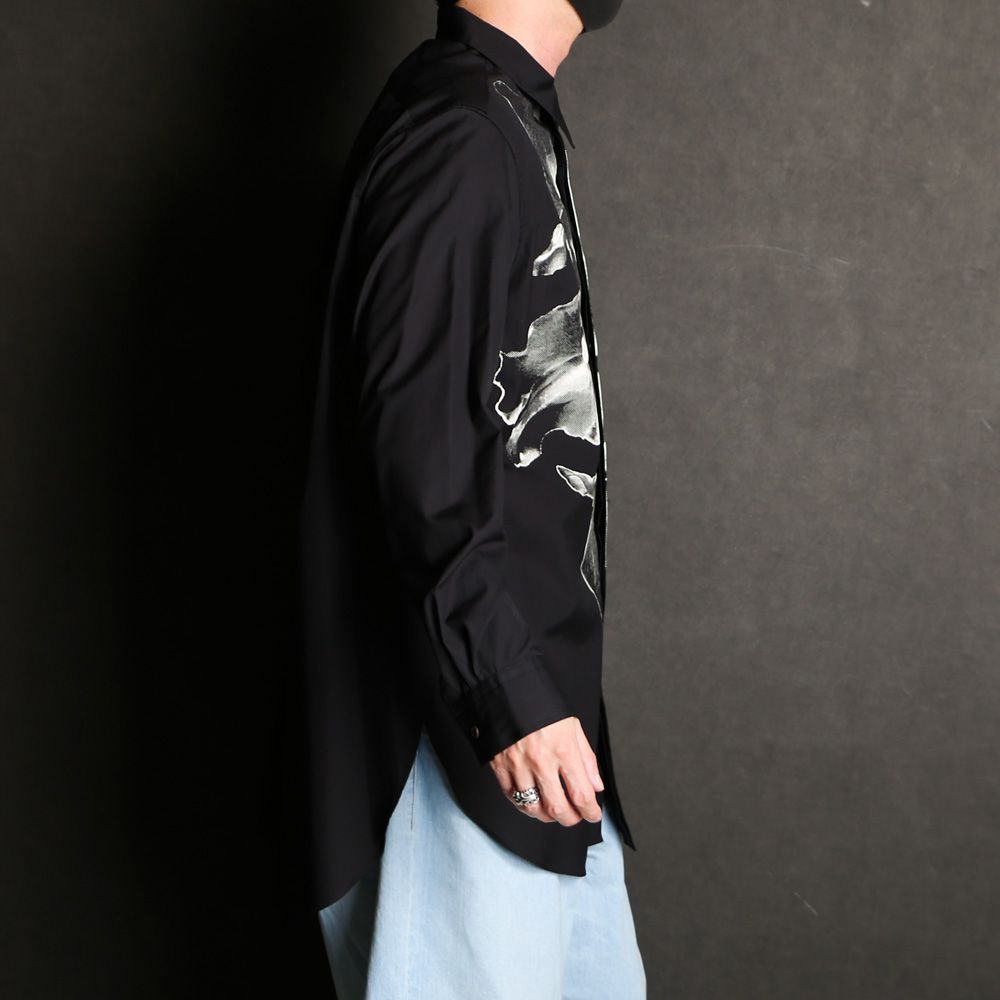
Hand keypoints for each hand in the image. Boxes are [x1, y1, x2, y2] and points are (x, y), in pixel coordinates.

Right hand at [488, 716, 603, 824]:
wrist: (506, 691)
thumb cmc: (540, 706)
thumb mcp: (572, 726)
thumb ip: (586, 758)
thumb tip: (596, 785)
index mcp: (563, 749)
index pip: (581, 793)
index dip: (590, 811)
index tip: (593, 814)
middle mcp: (541, 761)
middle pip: (558, 808)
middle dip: (571, 819)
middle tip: (575, 816)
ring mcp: (518, 766)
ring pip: (534, 808)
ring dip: (548, 817)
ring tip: (554, 812)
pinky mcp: (500, 767)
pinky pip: (512, 797)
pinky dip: (525, 806)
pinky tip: (534, 803)